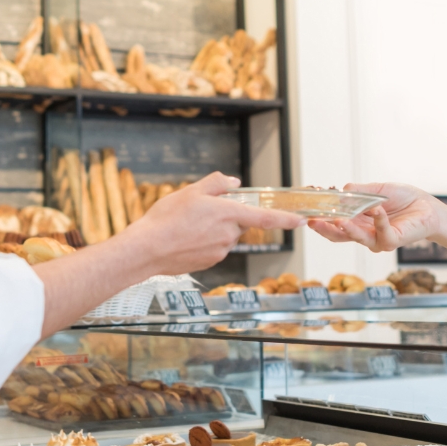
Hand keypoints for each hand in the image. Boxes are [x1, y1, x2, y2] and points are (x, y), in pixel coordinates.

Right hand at [128, 173, 301, 273]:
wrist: (146, 250)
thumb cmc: (166, 219)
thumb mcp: (190, 191)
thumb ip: (216, 183)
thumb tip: (233, 182)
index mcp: (228, 214)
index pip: (265, 217)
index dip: (285, 219)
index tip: (301, 221)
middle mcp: (228, 235)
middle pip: (239, 223)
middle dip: (227, 216)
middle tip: (200, 211)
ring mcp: (220, 251)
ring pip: (226, 236)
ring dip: (214, 229)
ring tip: (186, 226)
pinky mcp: (210, 263)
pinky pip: (214, 248)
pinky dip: (204, 242)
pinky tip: (184, 239)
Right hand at [306, 183, 435, 253]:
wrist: (427, 206)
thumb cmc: (403, 198)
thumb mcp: (376, 190)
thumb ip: (358, 192)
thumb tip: (339, 191)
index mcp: (357, 221)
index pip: (334, 222)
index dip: (321, 217)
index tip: (308, 208)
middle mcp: (364, 233)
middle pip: (339, 235)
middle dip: (324, 229)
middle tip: (312, 221)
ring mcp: (376, 240)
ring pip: (357, 237)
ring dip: (347, 228)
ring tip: (338, 220)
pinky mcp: (391, 241)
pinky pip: (382, 233)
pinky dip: (379, 219)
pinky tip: (377, 208)